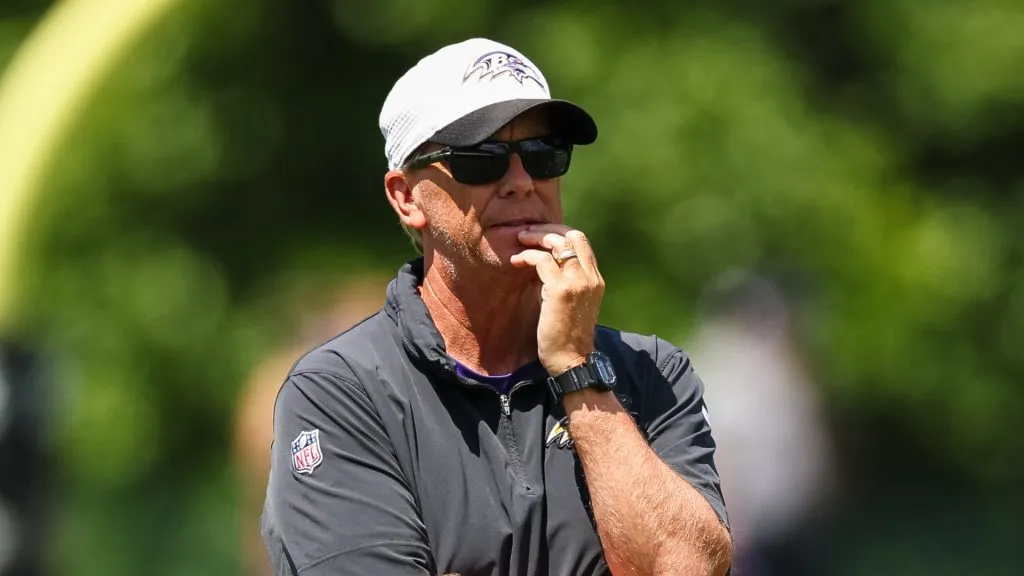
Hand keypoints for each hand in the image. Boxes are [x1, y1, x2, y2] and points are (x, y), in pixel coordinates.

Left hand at [510, 224, 604, 375]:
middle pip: (573, 235)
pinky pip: (542, 260)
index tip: (541, 236)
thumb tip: (547, 265)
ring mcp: (577, 282)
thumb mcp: (574, 304)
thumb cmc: (568, 336)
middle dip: (548, 229)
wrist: (572, 360)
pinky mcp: (560, 290)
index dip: (560, 233)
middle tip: (527, 232)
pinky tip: (516, 261)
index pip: (581, 242)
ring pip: (557, 243)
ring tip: (519, 239)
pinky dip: (527, 256)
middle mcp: (590, 277)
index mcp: (595, 279)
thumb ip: (569, 283)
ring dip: (535, 237)